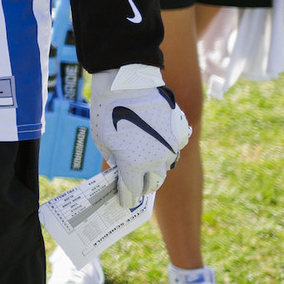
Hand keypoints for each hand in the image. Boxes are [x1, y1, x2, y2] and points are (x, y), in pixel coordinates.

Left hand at [86, 64, 191, 208]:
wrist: (127, 82)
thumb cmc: (108, 110)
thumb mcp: (102, 140)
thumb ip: (114, 160)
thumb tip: (120, 169)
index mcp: (134, 165)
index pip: (132, 191)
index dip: (126, 197)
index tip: (124, 200)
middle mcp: (157, 160)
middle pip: (153, 184)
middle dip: (143, 185)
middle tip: (135, 182)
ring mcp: (171, 146)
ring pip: (166, 167)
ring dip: (155, 167)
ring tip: (145, 161)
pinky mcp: (180, 132)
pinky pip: (175, 148)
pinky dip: (167, 148)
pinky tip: (157, 140)